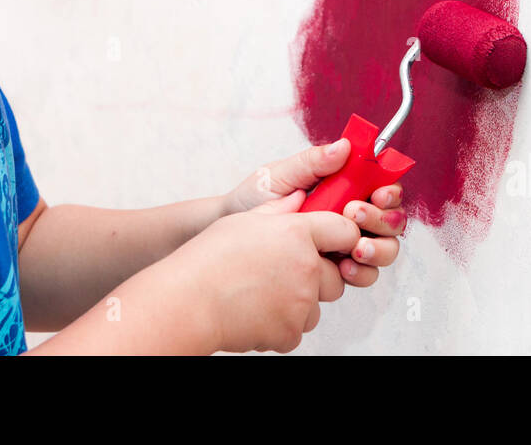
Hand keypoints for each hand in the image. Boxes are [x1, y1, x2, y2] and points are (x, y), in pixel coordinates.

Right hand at [164, 189, 360, 352]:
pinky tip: (253, 312)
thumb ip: (279, 210)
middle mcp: (306, 267)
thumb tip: (300, 198)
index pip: (343, 231)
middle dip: (317, 278)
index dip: (341, 237)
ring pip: (316, 306)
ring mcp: (301, 302)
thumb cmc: (208, 259)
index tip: (333, 244)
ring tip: (260, 294)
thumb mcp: (243, 220)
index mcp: (297, 233)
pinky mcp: (291, 332)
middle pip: (335, 276)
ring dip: (297, 304)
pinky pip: (296, 329)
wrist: (187, 302)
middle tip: (282, 275)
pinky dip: (279, 326)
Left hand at [220, 140, 406, 286]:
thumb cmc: (254, 199)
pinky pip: (365, 273)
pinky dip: (362, 272)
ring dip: (377, 249)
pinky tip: (342, 268)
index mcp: (343, 185)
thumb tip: (344, 146)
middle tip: (354, 216)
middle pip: (392, 219)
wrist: (230, 232)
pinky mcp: (336, 267)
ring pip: (386, 248)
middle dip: (381, 220)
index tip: (376, 193)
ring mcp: (345, 242)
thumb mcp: (280, 174)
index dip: (389, 190)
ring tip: (353, 249)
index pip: (382, 185)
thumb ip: (313, 162)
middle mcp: (350, 214)